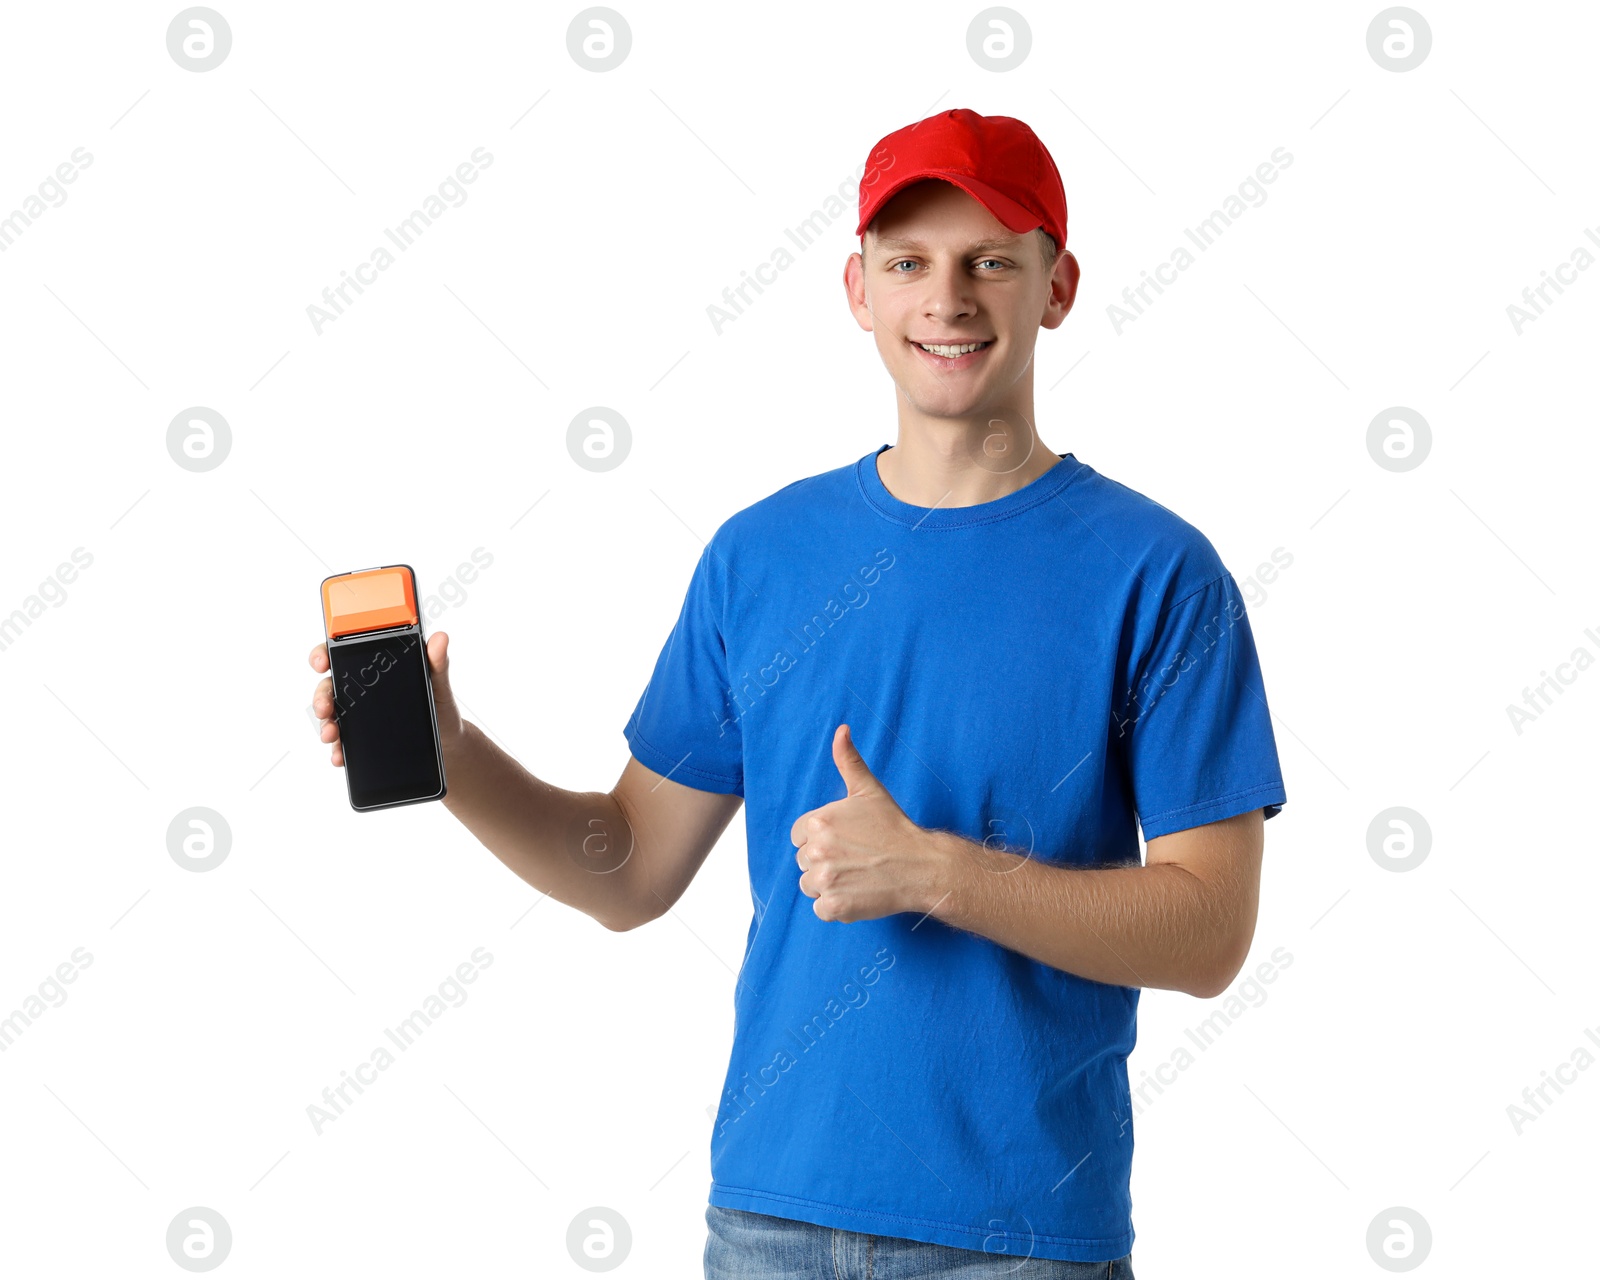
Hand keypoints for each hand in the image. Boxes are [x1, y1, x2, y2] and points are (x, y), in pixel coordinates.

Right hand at [309, 631, 463, 766]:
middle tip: (325, 707)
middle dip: (321, 696)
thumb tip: (441, 638)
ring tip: (331, 735)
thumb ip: (437, 662)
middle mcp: (360, 688)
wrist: (447, 738)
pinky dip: (337, 749)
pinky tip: (339, 756)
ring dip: (326, 725)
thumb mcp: (438, 682)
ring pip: (331, 715)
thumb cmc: (438, 703)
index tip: (321, 662)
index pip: (341, 653)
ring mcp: (357, 713)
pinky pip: (342, 742)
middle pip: (329, 686)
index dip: (323, 654)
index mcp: (375, 667)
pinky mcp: (360, 737)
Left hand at [789, 724, 944, 922]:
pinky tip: (857, 893)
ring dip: (828, 885)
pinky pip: (820, 909)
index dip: (820, 839)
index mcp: (819, 822)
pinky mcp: (834, 907)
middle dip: (824, 862)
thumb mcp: (869, 790)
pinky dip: (836, 906)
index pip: (799, 836)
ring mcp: (825, 881)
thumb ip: (848, 760)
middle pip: (803, 862)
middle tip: (855, 859)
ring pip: (809, 886)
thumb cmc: (894, 828)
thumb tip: (841, 730)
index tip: (845, 841)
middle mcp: (817, 851)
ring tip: (857, 875)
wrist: (922, 866)